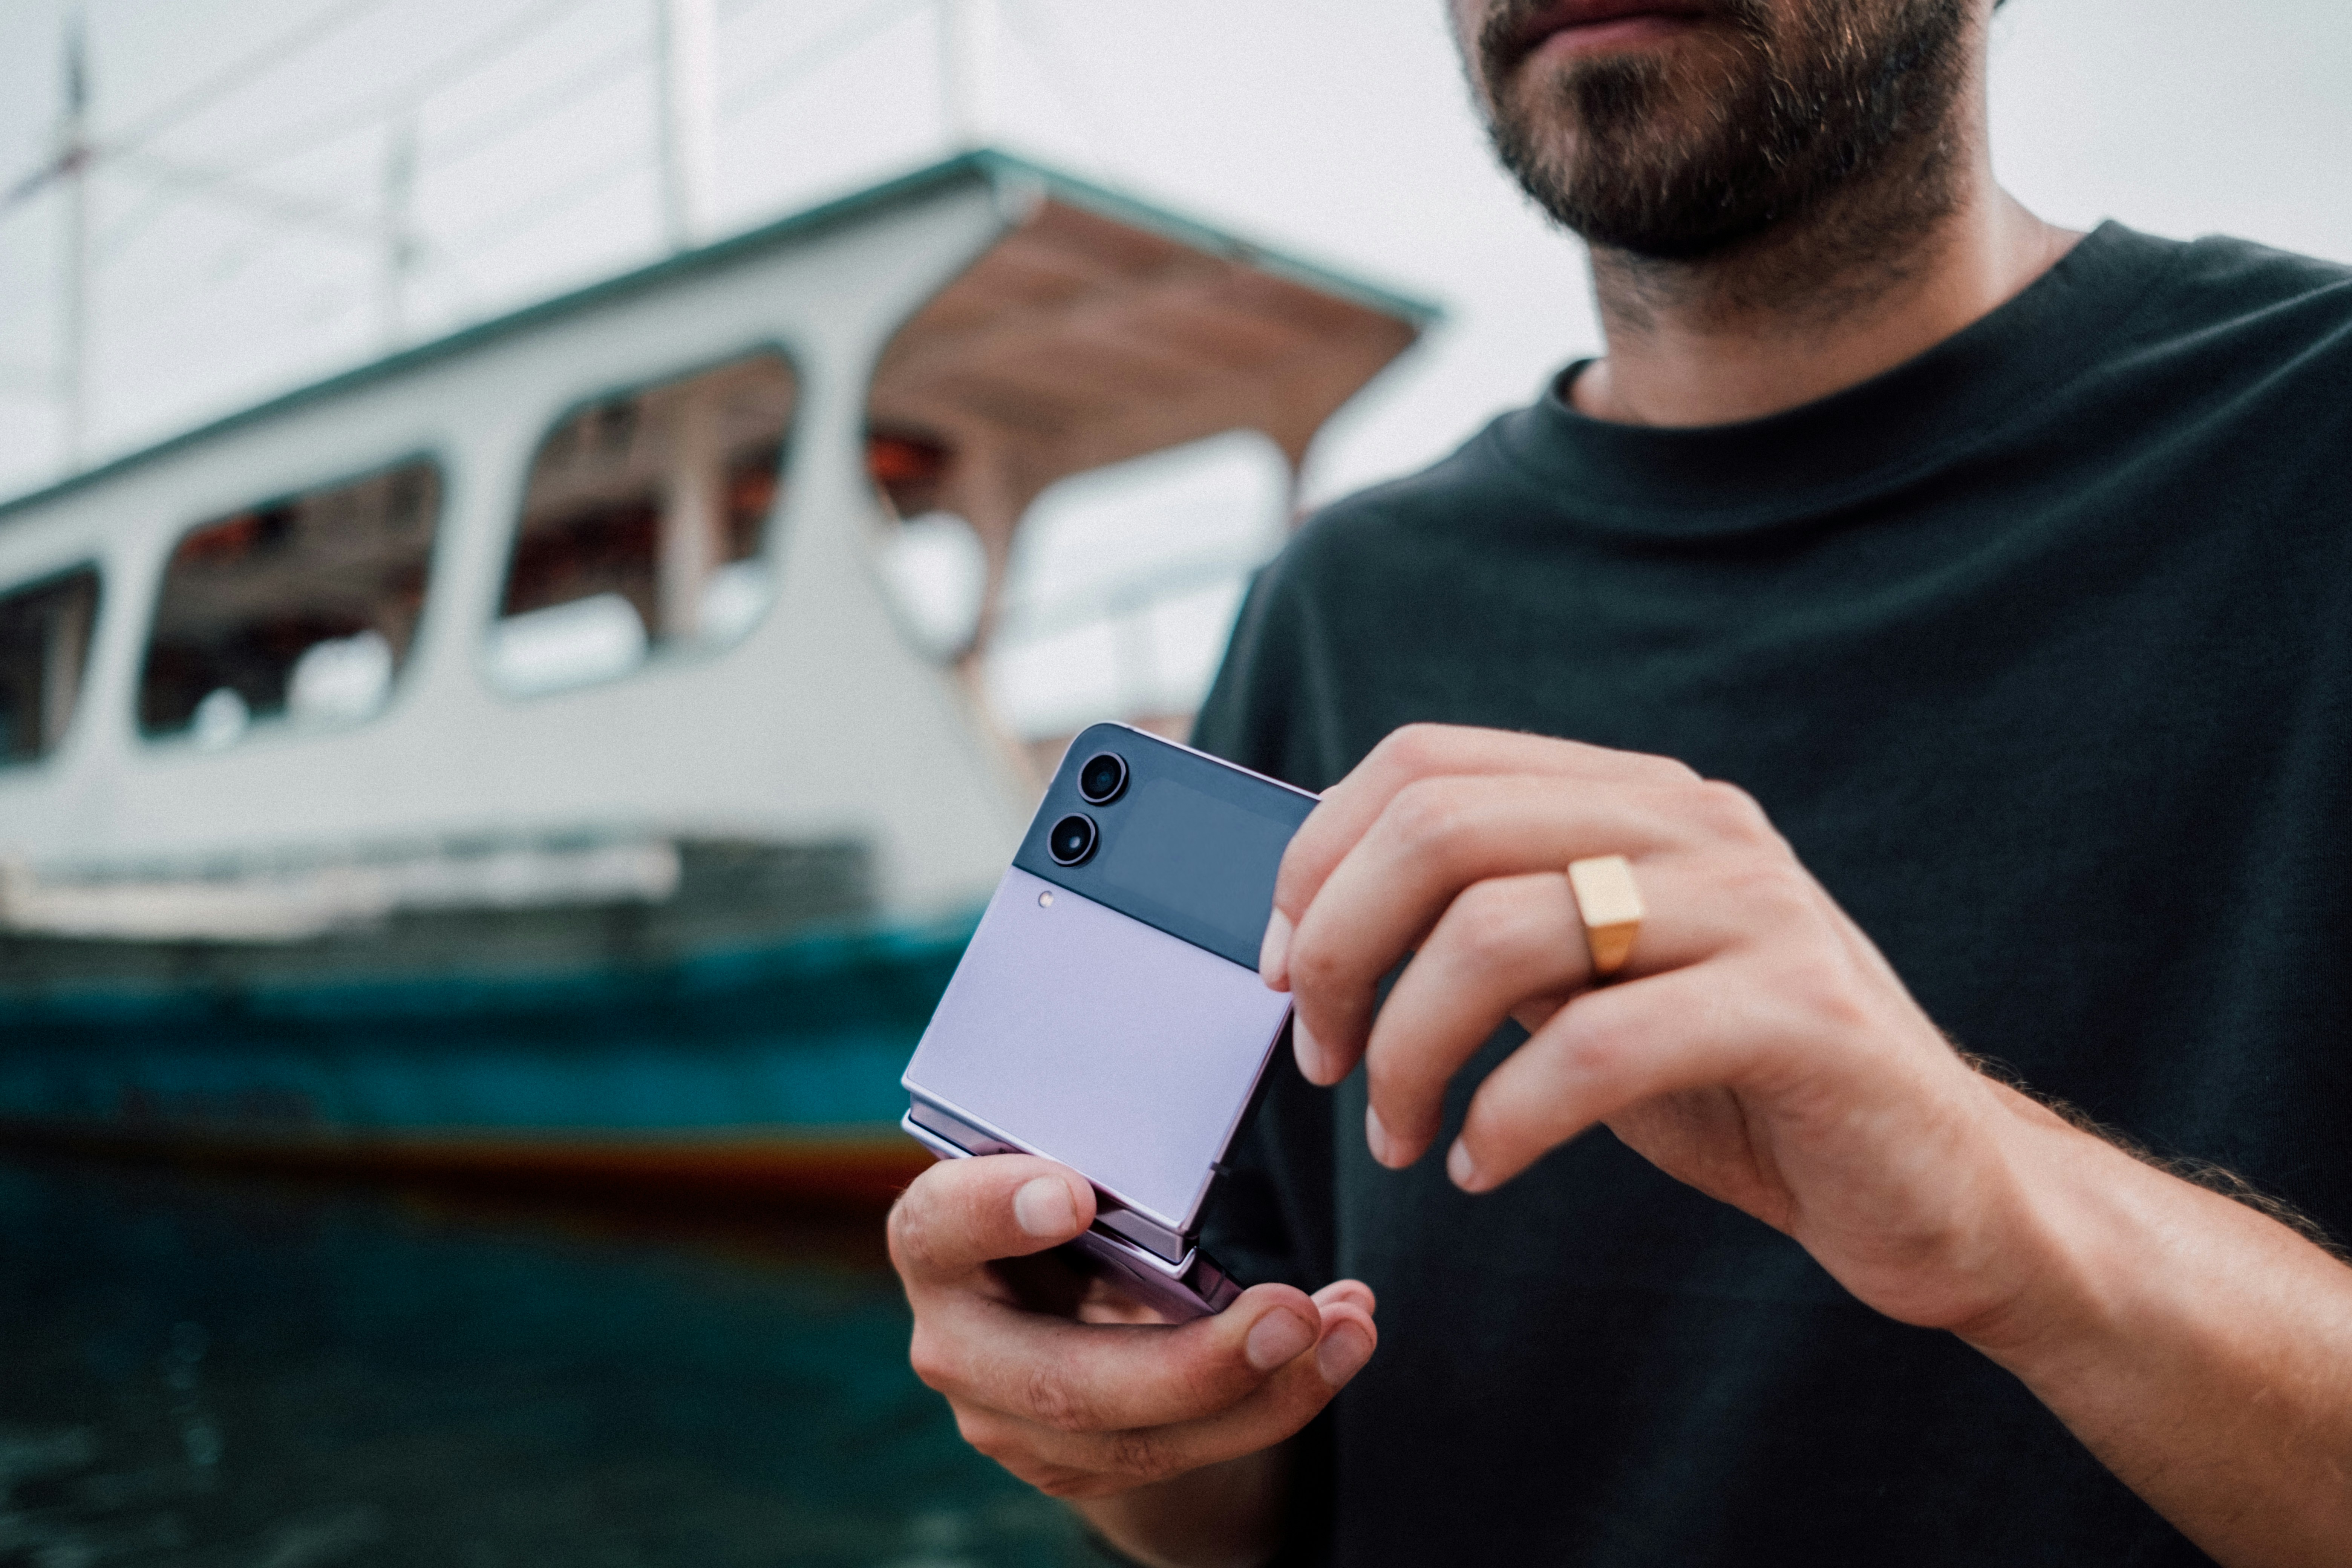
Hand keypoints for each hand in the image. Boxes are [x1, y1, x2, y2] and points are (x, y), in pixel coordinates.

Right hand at [889, 1151, 1377, 1500]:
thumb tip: (1187, 1106)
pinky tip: (1340, 1347)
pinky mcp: (1073, 1466)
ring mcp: (1010, 1422)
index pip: (940, 1228)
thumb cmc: (1068, 1197)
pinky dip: (1276, 1402)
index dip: (996, 1211)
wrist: (1057, 1296)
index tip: (1076, 1191)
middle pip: (1061, 1383)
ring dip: (1265, 1392)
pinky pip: (1183, 1455)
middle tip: (1291, 1313)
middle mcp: (957, 1344)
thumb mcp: (1066, 1165)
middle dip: (1192, 1365)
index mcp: (936, 1240)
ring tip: (1348, 1329)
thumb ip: (1098, 1155)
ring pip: (1138, 1443)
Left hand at [1259, 723, 2043, 1335]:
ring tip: (1402, 1135)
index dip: (1318, 858)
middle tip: (1321, 1056)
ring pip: (1499, 932)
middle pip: (1440, 830)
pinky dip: (1506, 1120)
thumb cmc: (1738, 1087)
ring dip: (1408, 1052)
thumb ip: (1491, 930)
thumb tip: (1321, 921)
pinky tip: (1484, 1167)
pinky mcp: (1802, 1015)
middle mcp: (1694, 825)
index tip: (1282, 966)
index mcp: (1634, 799)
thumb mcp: (1594, 984)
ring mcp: (1757, 910)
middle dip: (1337, 951)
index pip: (1424, 763)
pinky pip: (1597, 1046)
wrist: (1937, 1187)